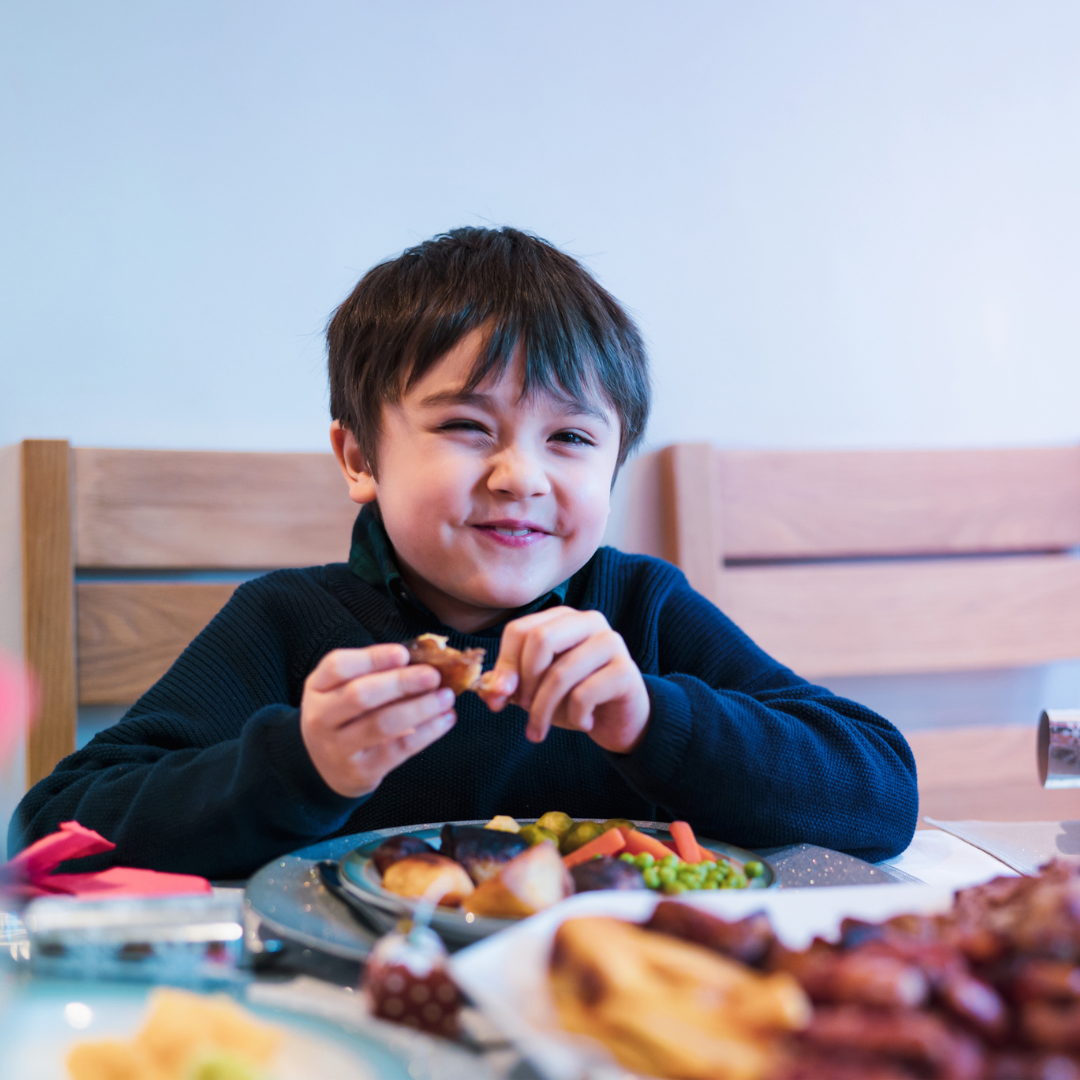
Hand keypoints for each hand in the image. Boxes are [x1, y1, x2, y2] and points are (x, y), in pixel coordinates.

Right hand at [300, 644, 456, 797]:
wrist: (324, 768)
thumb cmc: (344, 716)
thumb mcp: (342, 689)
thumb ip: (374, 672)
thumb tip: (422, 660)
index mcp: (317, 687)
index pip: (338, 666)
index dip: (373, 658)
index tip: (403, 654)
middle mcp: (321, 717)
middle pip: (360, 695)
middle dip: (401, 683)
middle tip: (433, 675)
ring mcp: (338, 748)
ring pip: (381, 724)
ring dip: (420, 708)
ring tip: (446, 698)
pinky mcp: (361, 771)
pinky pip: (398, 750)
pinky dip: (426, 733)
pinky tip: (444, 720)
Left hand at [481, 607, 649, 753]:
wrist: (620, 719)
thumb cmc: (575, 697)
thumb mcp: (535, 690)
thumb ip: (510, 685)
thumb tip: (490, 689)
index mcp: (562, 618)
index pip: (520, 630)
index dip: (504, 666)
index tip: (499, 699)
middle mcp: (588, 621)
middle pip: (540, 640)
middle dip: (524, 683)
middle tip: (524, 709)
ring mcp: (610, 643)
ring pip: (560, 673)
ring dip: (543, 710)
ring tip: (541, 728)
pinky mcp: (625, 671)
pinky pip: (584, 695)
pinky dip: (575, 717)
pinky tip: (584, 723)